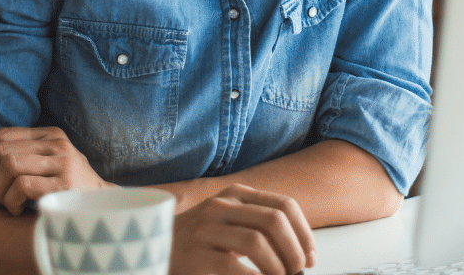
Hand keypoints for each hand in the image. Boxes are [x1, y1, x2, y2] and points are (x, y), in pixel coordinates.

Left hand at [0, 126, 112, 215]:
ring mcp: (63, 162)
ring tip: (7, 204)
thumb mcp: (40, 164)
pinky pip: (22, 185)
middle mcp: (57, 143)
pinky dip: (11, 201)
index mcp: (49, 134)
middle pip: (1, 151)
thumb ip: (11, 153)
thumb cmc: (66, 187)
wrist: (102, 206)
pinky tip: (17, 210)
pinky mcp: (66, 183)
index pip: (1, 136)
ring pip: (9, 166)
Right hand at [169, 184, 315, 274]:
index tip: (311, 257)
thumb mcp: (228, 223)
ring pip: (258, 242)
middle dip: (295, 250)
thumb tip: (303, 252)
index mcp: (234, 196)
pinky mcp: (197, 258)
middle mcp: (219, 207)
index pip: (284, 205)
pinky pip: (236, 268)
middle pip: (275, 221)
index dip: (304, 233)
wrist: (152, 253)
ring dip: (278, 267)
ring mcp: (205, 231)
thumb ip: (259, 226)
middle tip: (297, 271)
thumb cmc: (200, 244)